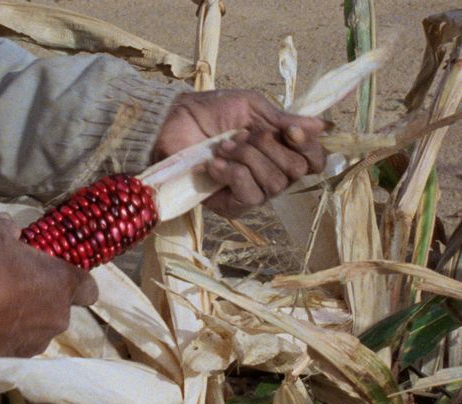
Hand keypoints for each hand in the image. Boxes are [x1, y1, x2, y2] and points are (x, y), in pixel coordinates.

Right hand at [0, 214, 97, 357]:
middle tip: (16, 286)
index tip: (59, 275)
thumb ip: (7, 228)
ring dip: (26, 318)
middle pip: (60, 307)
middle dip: (44, 298)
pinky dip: (8, 334)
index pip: (89, 288)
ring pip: (40, 327)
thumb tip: (8, 226)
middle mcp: (59, 316)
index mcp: (63, 284)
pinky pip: (19, 342)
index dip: (77, 282)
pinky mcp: (16, 356)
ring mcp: (38, 340)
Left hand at [153, 90, 325, 217]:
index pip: (313, 160)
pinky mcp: (232, 206)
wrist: (173, 124)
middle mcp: (272, 174)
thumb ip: (283, 119)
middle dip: (268, 147)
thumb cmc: (210, 113)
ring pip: (274, 182)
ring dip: (247, 157)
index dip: (309, 147)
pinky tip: (214, 164)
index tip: (289, 131)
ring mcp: (253, 192)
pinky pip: (250, 194)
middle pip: (296, 171)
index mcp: (280, 149)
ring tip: (223, 146)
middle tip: (241, 135)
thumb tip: (321, 125)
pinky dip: (233, 174)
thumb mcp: (251, 107)